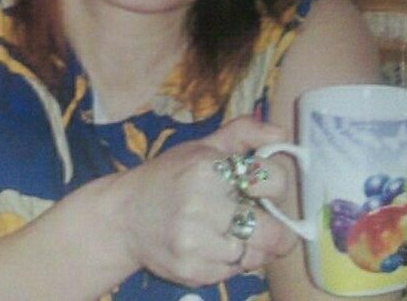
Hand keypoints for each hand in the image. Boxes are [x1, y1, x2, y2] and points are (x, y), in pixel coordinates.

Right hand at [113, 117, 296, 287]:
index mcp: (209, 168)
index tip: (259, 190)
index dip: (274, 187)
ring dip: (250, 247)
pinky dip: (229, 263)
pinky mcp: (192, 271)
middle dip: (273, 229)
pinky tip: (210, 247)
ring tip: (228, 233)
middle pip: (273, 232)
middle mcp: (202, 205)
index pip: (274, 181)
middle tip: (259, 222)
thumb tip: (282, 134)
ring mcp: (196, 242)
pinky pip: (234, 273)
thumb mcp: (201, 146)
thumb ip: (243, 134)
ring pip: (256, 256)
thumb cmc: (168, 176)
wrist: (124, 216)